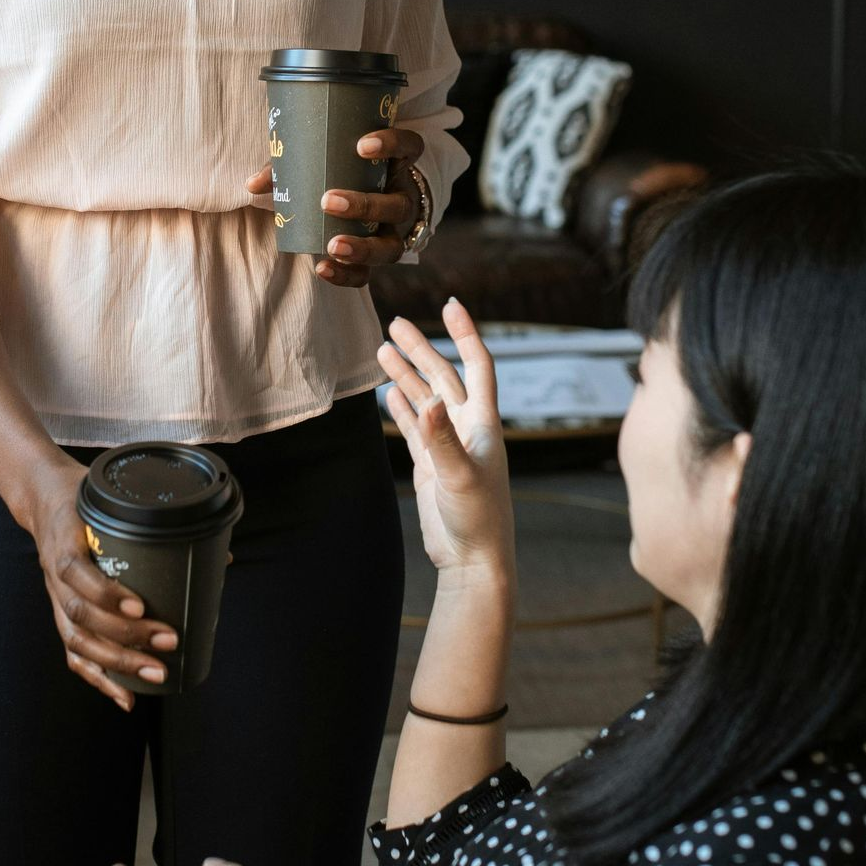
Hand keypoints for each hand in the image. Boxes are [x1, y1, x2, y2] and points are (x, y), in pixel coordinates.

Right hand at [24, 458, 178, 710]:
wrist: (42, 496)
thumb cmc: (84, 498)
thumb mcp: (113, 500)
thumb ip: (159, 524)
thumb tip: (222, 555)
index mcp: (65, 543)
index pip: (76, 573)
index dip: (106, 593)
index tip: (142, 606)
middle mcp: (56, 577)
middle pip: (81, 615)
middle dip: (125, 636)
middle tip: (169, 642)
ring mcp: (56, 599)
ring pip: (77, 641)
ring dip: (117, 663)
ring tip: (156, 673)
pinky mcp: (61, 617)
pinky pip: (74, 655)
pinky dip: (100, 680)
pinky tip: (126, 698)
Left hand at [244, 124, 425, 289]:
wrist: (357, 204)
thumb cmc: (338, 172)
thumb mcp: (320, 162)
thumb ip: (288, 168)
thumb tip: (252, 184)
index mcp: (394, 163)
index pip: (410, 147)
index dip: (393, 145)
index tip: (361, 146)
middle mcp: (401, 197)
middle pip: (398, 205)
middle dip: (365, 205)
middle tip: (328, 201)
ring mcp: (393, 232)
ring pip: (391, 246)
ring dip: (362, 247)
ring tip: (331, 246)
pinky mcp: (376, 258)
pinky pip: (369, 273)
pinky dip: (346, 275)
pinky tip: (322, 269)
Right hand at [377, 297, 514, 577]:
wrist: (474, 560)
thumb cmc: (478, 520)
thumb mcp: (459, 476)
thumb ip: (441, 440)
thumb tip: (428, 402)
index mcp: (484, 424)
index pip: (477, 366)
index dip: (465, 334)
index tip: (450, 305)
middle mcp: (468, 429)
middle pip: (443, 377)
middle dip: (421, 349)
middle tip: (394, 323)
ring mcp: (449, 446)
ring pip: (425, 400)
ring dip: (406, 375)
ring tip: (381, 350)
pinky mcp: (433, 466)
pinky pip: (416, 428)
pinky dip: (404, 408)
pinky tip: (389, 393)